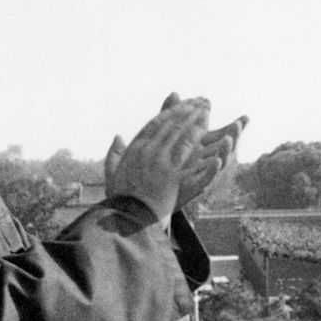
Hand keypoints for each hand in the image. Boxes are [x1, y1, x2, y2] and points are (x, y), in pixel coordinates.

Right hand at [103, 98, 210, 220]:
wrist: (127, 219)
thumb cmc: (119, 201)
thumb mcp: (112, 175)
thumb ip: (114, 154)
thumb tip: (118, 136)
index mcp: (134, 150)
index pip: (155, 124)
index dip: (169, 112)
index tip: (181, 104)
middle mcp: (146, 152)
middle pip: (170, 125)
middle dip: (187, 110)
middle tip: (200, 101)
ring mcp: (158, 162)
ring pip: (180, 133)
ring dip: (194, 119)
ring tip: (206, 110)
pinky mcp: (170, 174)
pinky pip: (187, 151)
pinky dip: (198, 138)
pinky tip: (208, 130)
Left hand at [159, 92, 248, 209]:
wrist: (151, 193)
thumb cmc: (162, 164)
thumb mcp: (167, 135)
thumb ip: (172, 114)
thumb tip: (175, 93)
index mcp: (202, 148)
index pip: (222, 134)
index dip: (234, 126)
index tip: (246, 118)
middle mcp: (205, 160)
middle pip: (225, 147)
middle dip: (234, 135)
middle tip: (240, 124)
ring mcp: (201, 173)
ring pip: (220, 162)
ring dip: (226, 150)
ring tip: (229, 139)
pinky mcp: (195, 185)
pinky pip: (208, 178)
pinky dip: (213, 169)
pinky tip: (217, 160)